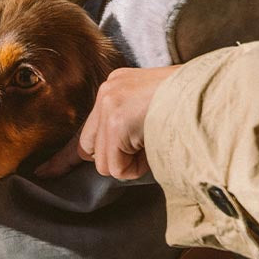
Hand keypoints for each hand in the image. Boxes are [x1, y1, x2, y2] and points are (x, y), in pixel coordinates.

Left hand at [35, 65, 179, 179]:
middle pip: (90, 149)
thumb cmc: (193, 106)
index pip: (85, 127)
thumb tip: (111, 162)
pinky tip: (155, 146)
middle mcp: (108, 91)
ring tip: (157, 143)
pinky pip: (117, 166)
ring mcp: (110, 105)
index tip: (43, 173)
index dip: (65, 156)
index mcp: (117, 86)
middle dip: (113, 160)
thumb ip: (129, 131)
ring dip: (131, 164)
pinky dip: (136, 167)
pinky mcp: (117, 122)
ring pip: (105, 163)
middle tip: (141, 152)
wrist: (214, 93)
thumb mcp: (154, 114)